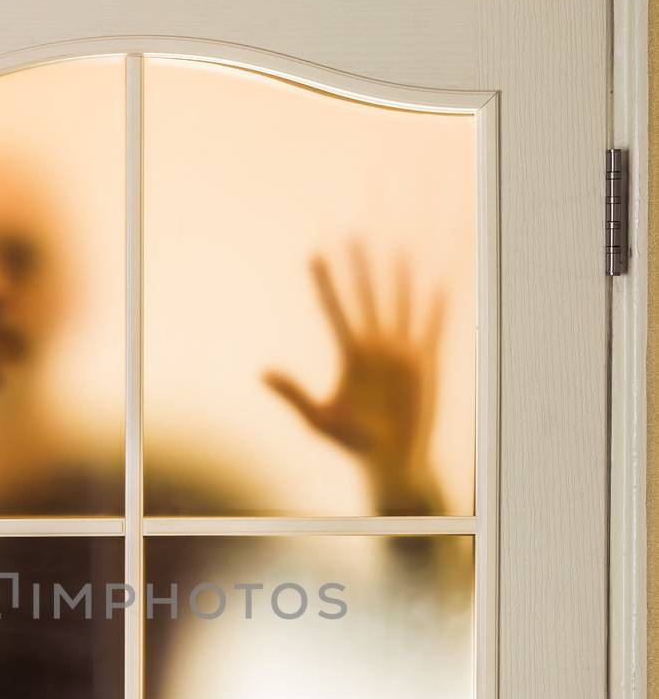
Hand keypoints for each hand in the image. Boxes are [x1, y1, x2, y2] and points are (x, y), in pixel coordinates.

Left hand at [263, 245, 445, 513]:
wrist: (390, 462)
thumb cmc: (353, 443)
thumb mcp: (318, 419)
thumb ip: (293, 394)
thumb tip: (261, 372)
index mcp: (350, 356)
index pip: (334, 310)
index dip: (324, 283)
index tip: (313, 255)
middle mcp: (375, 349)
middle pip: (366, 299)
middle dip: (360, 269)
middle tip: (352, 236)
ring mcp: (401, 355)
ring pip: (399, 307)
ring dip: (399, 281)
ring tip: (397, 252)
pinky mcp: (424, 366)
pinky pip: (431, 332)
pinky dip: (434, 312)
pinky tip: (437, 289)